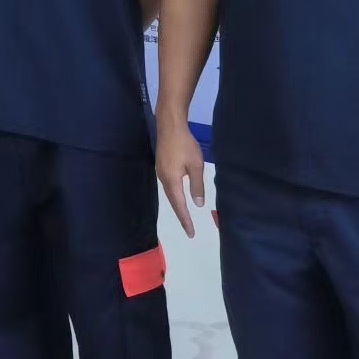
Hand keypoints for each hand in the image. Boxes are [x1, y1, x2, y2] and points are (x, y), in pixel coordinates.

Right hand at [156, 120, 205, 237]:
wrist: (169, 125)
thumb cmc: (184, 145)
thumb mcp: (196, 165)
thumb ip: (197, 185)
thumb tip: (197, 203)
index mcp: (172, 180)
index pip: (179, 205)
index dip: (185, 220)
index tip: (191, 233)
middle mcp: (163, 178)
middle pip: (172, 201)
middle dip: (181, 215)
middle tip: (189, 229)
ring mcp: (160, 171)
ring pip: (170, 193)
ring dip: (177, 205)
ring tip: (185, 215)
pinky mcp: (161, 165)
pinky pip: (168, 185)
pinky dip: (174, 195)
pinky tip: (179, 195)